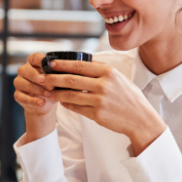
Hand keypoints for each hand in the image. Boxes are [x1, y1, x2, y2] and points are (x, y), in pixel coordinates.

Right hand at [13, 53, 59, 117]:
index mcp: (32, 62)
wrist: (45, 103)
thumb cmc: (51, 86)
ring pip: (25, 84)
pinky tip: (41, 102)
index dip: (42, 61)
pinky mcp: (17, 95)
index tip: (50, 66)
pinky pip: (22, 97)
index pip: (35, 57)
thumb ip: (55, 74)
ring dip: (38, 90)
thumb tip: (61, 73)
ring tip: (49, 95)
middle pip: (29, 71)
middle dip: (42, 79)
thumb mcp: (55, 79)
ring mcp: (18, 82)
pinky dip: (33, 101)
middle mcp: (23, 70)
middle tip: (52, 86)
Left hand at [36, 58, 166, 153]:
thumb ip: (101, 72)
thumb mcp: (119, 78)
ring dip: (56, 93)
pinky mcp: (97, 114)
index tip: (50, 63)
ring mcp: (100, 100)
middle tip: (40, 77)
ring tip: (46, 91)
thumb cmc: (129, 97)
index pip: (79, 65)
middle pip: (71, 79)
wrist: (140, 119)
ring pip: (70, 95)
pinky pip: (76, 108)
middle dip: (53, 78)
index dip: (62, 64)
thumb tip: (80, 65)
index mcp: (108, 72)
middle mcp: (104, 85)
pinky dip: (66, 104)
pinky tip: (61, 102)